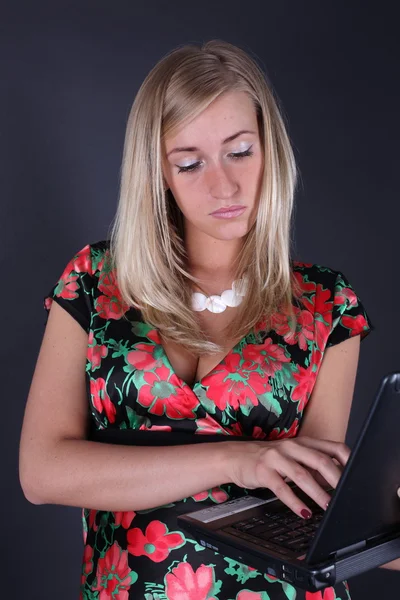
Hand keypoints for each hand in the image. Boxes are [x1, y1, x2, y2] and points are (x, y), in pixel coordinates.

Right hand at [226, 436, 349, 518]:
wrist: (235, 457)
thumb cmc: (267, 459)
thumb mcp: (292, 456)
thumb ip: (312, 464)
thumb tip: (337, 479)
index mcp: (302, 442)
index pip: (332, 447)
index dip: (347, 460)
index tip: (357, 475)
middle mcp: (291, 446)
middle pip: (320, 460)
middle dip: (336, 479)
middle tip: (346, 496)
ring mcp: (276, 457)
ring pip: (302, 474)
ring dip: (318, 492)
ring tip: (328, 507)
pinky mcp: (263, 471)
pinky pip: (282, 488)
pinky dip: (295, 502)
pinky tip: (304, 512)